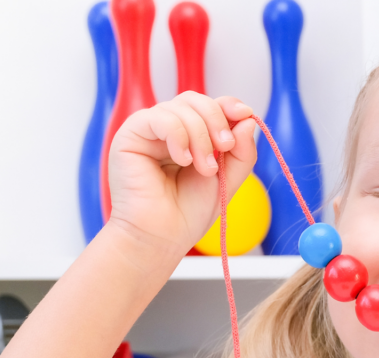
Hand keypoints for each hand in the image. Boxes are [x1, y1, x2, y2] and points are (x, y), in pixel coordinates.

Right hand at [105, 92, 257, 254]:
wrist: (163, 236)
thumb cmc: (189, 212)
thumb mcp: (228, 178)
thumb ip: (242, 150)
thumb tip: (248, 117)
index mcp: (191, 137)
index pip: (210, 106)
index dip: (228, 105)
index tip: (245, 114)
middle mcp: (169, 130)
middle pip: (196, 100)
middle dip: (217, 120)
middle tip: (226, 147)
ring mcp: (149, 131)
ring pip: (180, 107)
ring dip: (200, 137)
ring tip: (204, 168)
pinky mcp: (130, 135)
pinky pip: (159, 117)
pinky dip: (178, 135)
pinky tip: (183, 159)